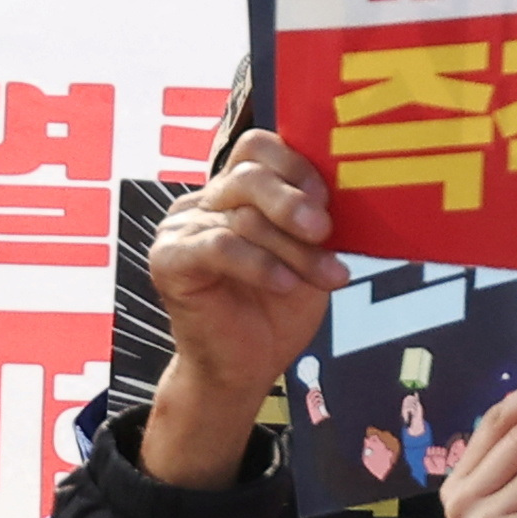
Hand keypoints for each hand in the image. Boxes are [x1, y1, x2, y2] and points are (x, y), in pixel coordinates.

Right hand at [143, 132, 351, 484]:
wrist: (243, 369)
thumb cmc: (275, 311)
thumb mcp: (307, 257)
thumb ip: (314, 222)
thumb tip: (347, 189)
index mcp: (234, 192)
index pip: (257, 148)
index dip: (296, 165)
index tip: (328, 198)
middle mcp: (204, 202)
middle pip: (248, 174)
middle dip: (293, 202)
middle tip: (324, 231)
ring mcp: (181, 228)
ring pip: (243, 218)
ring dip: (293, 250)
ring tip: (326, 277)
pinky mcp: (169, 259)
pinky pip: (219, 248)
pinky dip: (260, 265)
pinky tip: (285, 284)